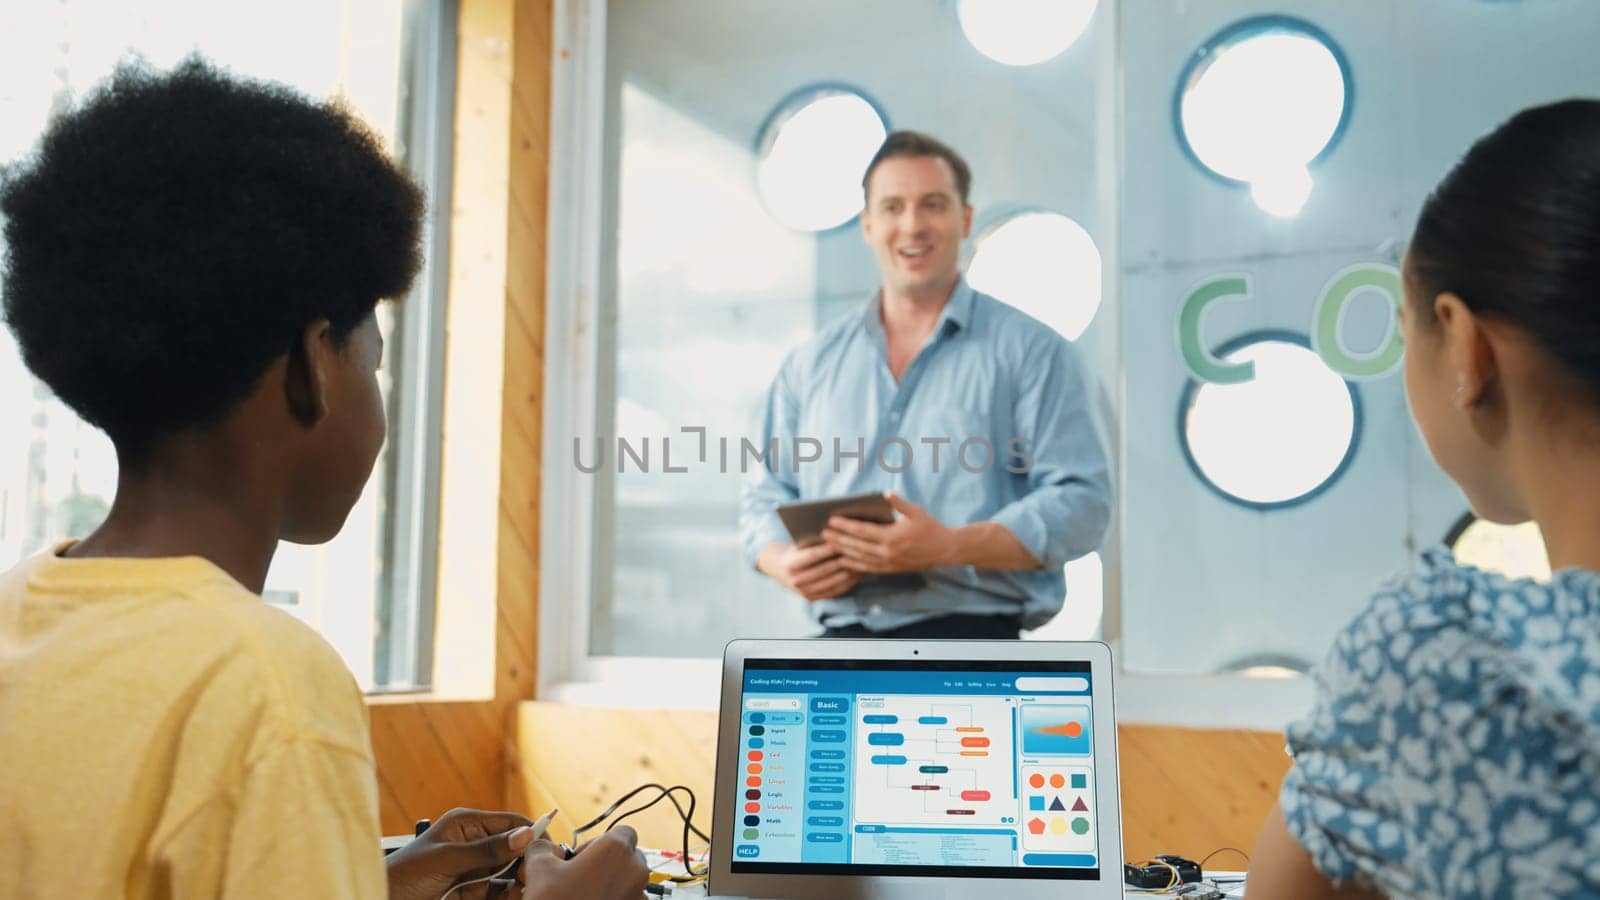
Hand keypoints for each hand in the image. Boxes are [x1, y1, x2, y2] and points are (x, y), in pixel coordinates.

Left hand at [386, 807, 535, 899]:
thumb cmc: (401, 876)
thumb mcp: (447, 860)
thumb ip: (486, 849)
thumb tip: (524, 835)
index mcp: (466, 824)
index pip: (509, 822)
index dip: (531, 832)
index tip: (549, 846)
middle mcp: (473, 844)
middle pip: (514, 849)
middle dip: (526, 860)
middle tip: (536, 872)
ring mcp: (474, 870)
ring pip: (509, 873)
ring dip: (518, 880)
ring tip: (524, 887)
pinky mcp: (471, 893)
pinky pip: (498, 892)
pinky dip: (507, 894)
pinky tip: (512, 895)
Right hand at [522, 826, 648, 899]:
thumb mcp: (539, 870)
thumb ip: (542, 848)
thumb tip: (541, 846)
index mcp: (616, 851)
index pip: (622, 831)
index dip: (599, 842)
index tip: (580, 857)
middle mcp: (635, 872)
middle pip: (627, 857)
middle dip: (605, 865)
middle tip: (577, 878)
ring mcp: (638, 898)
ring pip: (627, 882)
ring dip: (608, 885)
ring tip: (580, 896)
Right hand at [757, 540, 859, 600]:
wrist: (779, 570)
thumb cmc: (795, 550)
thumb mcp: (799, 544)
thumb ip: (814, 542)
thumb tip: (837, 536)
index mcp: (791, 563)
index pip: (813, 555)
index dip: (829, 549)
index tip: (844, 541)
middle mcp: (795, 580)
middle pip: (824, 570)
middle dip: (842, 561)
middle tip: (858, 554)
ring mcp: (803, 591)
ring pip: (830, 583)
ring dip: (847, 574)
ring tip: (860, 565)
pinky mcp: (810, 598)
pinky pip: (832, 592)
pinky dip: (846, 584)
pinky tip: (855, 576)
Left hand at [822, 492, 953, 573]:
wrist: (945, 550)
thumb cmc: (931, 527)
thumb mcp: (916, 511)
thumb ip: (899, 503)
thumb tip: (886, 493)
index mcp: (892, 536)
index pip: (862, 531)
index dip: (845, 526)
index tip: (830, 521)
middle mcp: (888, 552)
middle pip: (856, 545)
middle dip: (838, 539)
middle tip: (821, 533)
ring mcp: (889, 563)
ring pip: (859, 558)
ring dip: (842, 551)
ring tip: (828, 545)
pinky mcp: (891, 570)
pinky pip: (868, 569)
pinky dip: (854, 565)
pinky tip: (843, 560)